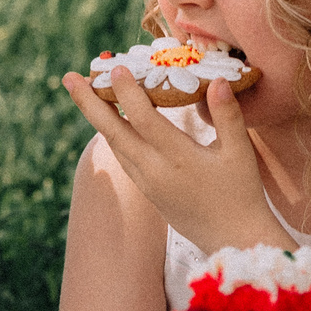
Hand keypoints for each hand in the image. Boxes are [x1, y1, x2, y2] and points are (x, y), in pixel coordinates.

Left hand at [59, 69, 292, 255]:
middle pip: (113, 132)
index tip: (116, 67)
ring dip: (98, 117)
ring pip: (114, 145)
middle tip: (68, 77)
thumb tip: (217, 82)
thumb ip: (227, 116)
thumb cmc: (242, 195)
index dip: (128, 93)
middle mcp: (154, 172)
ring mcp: (147, 184)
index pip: (144, 119)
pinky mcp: (147, 192)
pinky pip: (123, 157)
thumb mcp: (240, 154)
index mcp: (178, 159)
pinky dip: (113, 134)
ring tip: (85, 91)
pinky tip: (110, 120)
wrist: (234, 242)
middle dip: (89, 103)